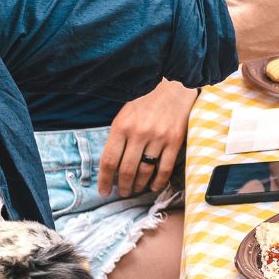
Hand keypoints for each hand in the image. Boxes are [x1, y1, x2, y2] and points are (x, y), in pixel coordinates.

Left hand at [98, 79, 199, 196]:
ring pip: (145, 171)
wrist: (174, 85)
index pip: (109, 161)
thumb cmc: (146, 100)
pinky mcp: (175, 141)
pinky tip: (153, 186)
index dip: (105, 180)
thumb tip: (112, 164)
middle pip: (126, 170)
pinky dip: (158, 181)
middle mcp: (139, 133)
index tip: (103, 191)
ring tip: (135, 190)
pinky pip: (165, 168)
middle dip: (122, 186)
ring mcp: (158, 138)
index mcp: (122, 126)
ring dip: (139, 185)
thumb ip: (118, 137)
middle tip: (122, 192)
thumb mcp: (125, 114)